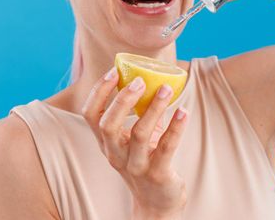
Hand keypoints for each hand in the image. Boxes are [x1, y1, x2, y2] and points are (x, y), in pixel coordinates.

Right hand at [82, 68, 188, 218]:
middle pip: (108, 125)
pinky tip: (183, 111)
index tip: (114, 72)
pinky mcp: (158, 174)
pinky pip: (167, 147)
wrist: (157, 202)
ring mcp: (136, 166)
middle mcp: (116, 155)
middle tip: (140, 80)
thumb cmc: (146, 160)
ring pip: (139, 134)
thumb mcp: (135, 138)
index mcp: (107, 143)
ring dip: (154, 108)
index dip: (99, 92)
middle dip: (122, 100)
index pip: (91, 115)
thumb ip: (138, 113)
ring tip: (166, 89)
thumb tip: (151, 77)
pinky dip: (175, 127)